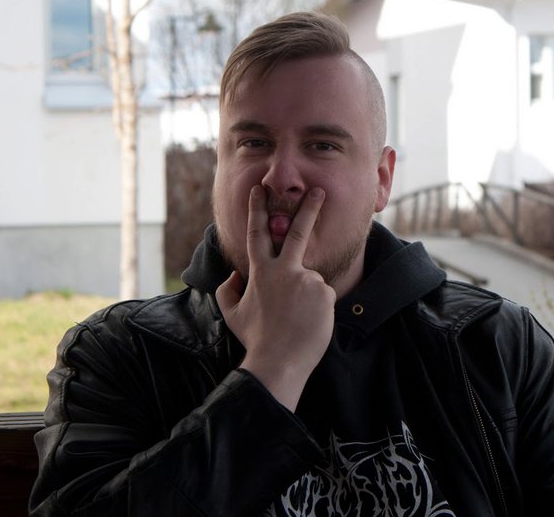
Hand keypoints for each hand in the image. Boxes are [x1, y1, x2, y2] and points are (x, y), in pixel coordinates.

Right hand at [215, 185, 335, 411]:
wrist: (279, 361)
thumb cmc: (255, 338)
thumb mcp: (232, 313)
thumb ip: (228, 290)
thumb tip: (235, 276)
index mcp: (261, 272)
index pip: (257, 234)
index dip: (257, 210)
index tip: (259, 190)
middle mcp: (285, 270)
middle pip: (298, 231)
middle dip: (309, 208)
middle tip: (319, 191)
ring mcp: (307, 280)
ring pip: (310, 281)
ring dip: (306, 297)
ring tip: (297, 321)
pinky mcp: (325, 292)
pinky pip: (323, 296)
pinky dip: (318, 308)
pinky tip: (309, 323)